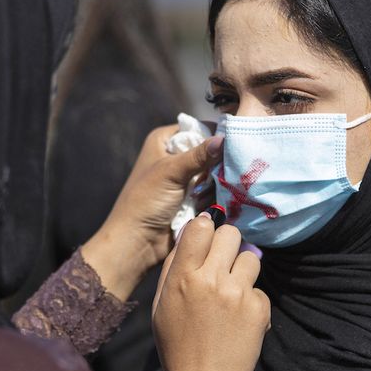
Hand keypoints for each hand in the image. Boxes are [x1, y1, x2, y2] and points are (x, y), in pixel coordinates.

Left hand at [81, 124, 222, 299]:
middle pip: (210, 151)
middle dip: (218, 163)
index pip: (197, 128)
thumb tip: (224, 139)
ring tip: (212, 193)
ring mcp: (185, 178)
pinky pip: (215, 191)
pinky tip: (214, 203)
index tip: (232, 143)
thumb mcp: (172, 172)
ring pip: (215, 173)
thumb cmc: (145, 202)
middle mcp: (175, 156)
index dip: (214, 135)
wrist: (138, 242)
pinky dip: (216, 196)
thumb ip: (199, 156)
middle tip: (226, 172)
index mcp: (164, 141)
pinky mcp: (193, 198)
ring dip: (217, 183)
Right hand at [152, 214, 270, 370]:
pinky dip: (251, 300)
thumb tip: (190, 234)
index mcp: (183, 278)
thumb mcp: (162, 306)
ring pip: (250, 257)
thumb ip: (174, 267)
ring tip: (230, 293)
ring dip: (242, 270)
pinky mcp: (259, 308)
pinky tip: (239, 319)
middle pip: (231, 234)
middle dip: (227, 245)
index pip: (201, 226)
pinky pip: (259, 288)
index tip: (206, 239)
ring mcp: (238, 294)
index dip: (205, 229)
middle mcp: (211, 280)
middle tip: (221, 264)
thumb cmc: (178, 347)